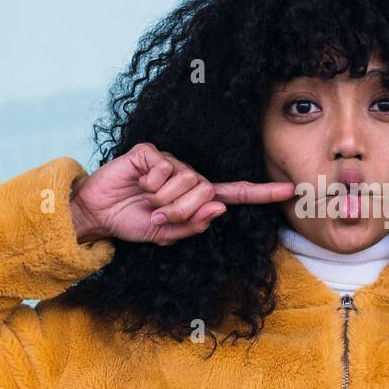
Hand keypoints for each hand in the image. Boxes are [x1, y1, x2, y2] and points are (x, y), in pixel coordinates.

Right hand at [69, 142, 295, 245]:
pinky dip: (151, 183)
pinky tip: (139, 183)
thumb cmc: (132, 222)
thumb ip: (192, 225)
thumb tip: (218, 208)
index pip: (234, 194)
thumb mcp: (164, 235)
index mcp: (196, 198)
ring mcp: (170, 163)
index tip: (290, 190)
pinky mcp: (151, 153)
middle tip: (159, 215)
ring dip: (165, 200)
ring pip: (187, 181)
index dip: (262, 193)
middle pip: (206, 192)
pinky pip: (165, 168)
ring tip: (147, 200)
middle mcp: (188, 176)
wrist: (98, 214)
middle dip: (182, 211)